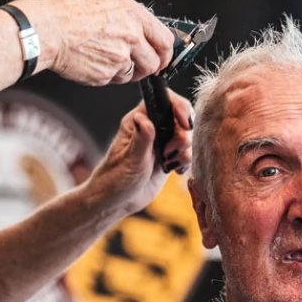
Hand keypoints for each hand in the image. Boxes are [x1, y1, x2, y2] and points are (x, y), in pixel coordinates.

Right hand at [17, 0, 174, 85]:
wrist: (44, 32)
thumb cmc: (60, 12)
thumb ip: (110, 7)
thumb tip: (109, 10)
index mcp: (133, 13)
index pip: (165, 39)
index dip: (165, 52)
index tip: (161, 57)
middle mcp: (131, 35)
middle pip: (154, 62)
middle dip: (148, 67)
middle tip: (139, 67)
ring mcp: (120, 57)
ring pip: (134, 74)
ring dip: (126, 72)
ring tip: (108, 62)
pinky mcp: (106, 75)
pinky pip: (113, 80)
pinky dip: (106, 76)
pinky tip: (93, 64)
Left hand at [86, 92, 193, 216]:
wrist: (116, 202)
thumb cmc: (114, 180)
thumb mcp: (130, 161)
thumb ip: (141, 140)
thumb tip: (144, 119)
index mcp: (138, 120)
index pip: (163, 99)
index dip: (179, 106)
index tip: (185, 123)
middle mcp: (151, 127)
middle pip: (181, 116)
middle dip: (183, 134)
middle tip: (169, 152)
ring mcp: (161, 142)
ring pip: (186, 134)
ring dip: (184, 149)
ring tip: (168, 163)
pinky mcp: (169, 156)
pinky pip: (186, 151)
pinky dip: (185, 161)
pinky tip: (174, 171)